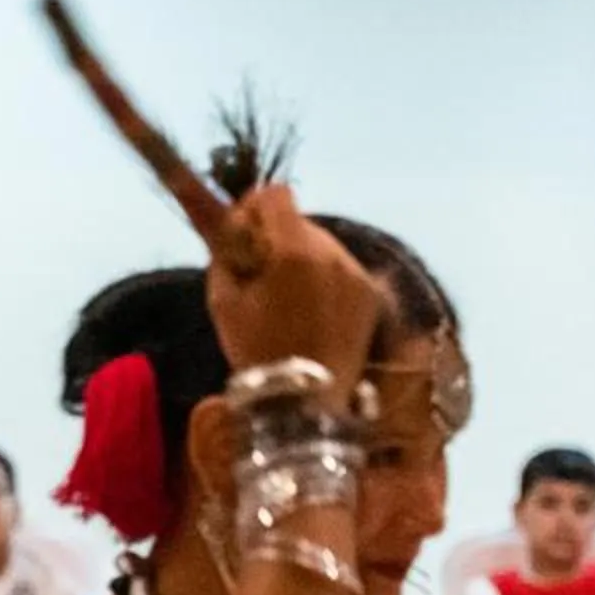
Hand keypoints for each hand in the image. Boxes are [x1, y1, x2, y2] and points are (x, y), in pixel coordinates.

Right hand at [204, 184, 384, 391]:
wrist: (305, 399)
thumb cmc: (254, 350)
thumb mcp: (223, 300)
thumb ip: (226, 251)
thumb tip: (232, 221)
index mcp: (291, 250)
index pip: (276, 194)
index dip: (254, 207)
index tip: (241, 233)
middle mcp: (331, 251)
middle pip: (298, 220)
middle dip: (276, 238)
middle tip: (259, 276)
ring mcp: (355, 271)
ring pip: (321, 244)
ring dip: (301, 258)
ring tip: (287, 301)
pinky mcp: (370, 290)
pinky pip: (340, 268)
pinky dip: (323, 279)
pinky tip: (311, 313)